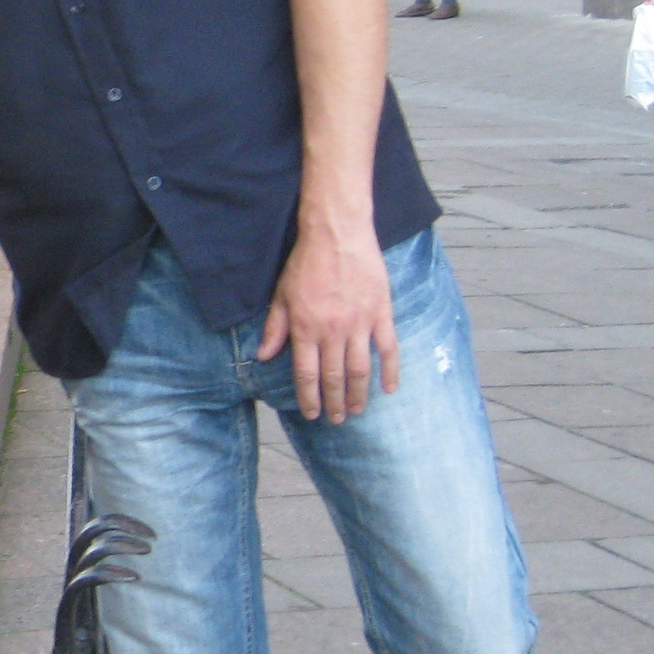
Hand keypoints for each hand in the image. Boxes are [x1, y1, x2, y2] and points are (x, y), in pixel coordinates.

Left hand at [256, 228, 398, 423]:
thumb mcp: (281, 295)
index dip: (308, 397)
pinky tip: (390, 389)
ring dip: (358, 395)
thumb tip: (263, 357)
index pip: (306, 373)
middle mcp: (331, 331)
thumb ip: (274, 328)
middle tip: (335, 419)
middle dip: (334, 403)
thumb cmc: (306, 264)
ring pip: (360, 370)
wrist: (337, 234)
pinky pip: (388, 349)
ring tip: (356, 411)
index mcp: (304, 328)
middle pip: (334, 377)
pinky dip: (390, 371)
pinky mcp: (381, 313)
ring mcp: (359, 323)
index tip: (311, 413)